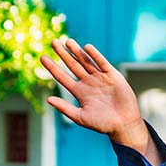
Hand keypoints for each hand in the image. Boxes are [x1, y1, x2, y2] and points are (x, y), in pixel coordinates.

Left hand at [40, 38, 162, 165]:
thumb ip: (64, 108)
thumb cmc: (101, 124)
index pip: (62, 77)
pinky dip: (95, 55)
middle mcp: (88, 82)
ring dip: (76, 51)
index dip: (52, 67)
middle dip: (63, 54)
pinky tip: (86, 47)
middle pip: (72, 65)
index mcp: (79, 92)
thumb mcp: (80, 117)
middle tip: (53, 42)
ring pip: (85, 61)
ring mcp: (100, 78)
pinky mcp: (112, 75)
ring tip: (67, 41)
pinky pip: (102, 63)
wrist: (123, 124)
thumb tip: (48, 99)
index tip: (42, 57)